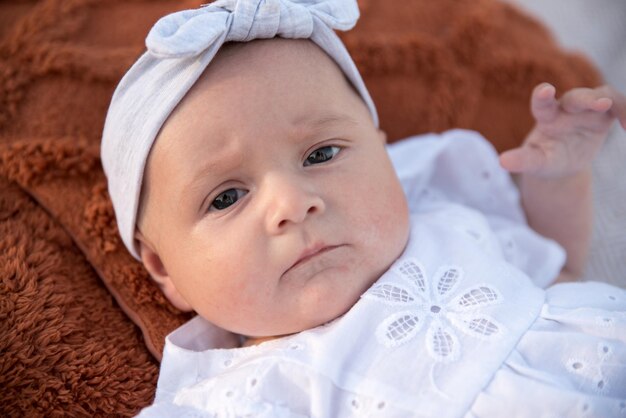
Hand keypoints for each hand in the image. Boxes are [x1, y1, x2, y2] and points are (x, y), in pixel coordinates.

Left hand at [499, 83, 625, 177]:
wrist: (563, 163)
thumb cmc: (546, 160)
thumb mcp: (536, 163)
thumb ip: (522, 160)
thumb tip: (502, 162)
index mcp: (545, 118)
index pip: (542, 104)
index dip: (543, 96)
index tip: (546, 90)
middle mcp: (566, 109)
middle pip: (576, 97)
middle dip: (586, 98)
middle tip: (600, 103)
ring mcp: (586, 110)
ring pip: (601, 96)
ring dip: (609, 100)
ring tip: (619, 115)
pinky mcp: (603, 115)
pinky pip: (618, 105)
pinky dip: (625, 111)